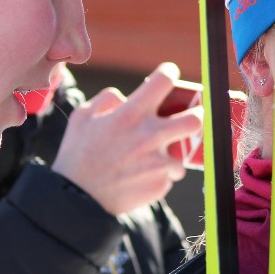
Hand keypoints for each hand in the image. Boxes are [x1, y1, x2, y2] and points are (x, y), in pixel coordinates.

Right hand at [51, 62, 202, 215]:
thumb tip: (124, 97)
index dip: (169, 73)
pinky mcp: (160, 184)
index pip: (164, 81)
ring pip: (184, 154)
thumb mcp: (82, 117)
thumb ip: (106, 100)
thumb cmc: (77, 155)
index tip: (169, 76)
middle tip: (192, 115)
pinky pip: (168, 176)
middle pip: (195, 119)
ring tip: (156, 157)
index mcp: (131, 114)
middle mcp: (150, 136)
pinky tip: (140, 177)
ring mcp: (158, 163)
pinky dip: (159, 175)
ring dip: (174, 154)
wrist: (76, 200)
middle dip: (197, 114)